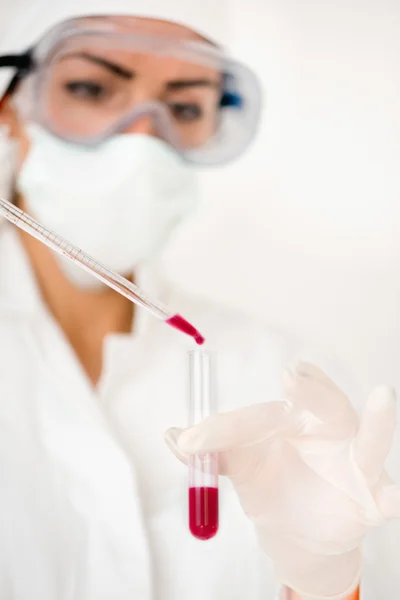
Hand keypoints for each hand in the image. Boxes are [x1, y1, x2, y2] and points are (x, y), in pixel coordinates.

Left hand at [166, 362, 399, 599]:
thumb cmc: (272, 485)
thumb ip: (212, 451)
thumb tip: (171, 436)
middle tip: (291, 377)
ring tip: (383, 395)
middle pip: (326, 405)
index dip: (226, 428)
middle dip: (312, 390)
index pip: (262, 415)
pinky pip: (389, 499)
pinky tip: (396, 498)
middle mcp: (329, 432)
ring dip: (377, 422)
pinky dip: (396, 497)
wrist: (297, 532)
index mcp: (294, 418)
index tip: (188, 441)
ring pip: (370, 442)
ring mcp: (355, 465)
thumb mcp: (240, 468)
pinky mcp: (372, 501)